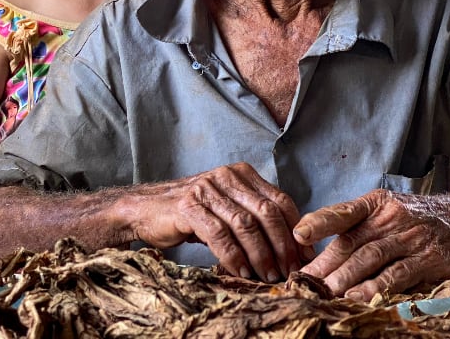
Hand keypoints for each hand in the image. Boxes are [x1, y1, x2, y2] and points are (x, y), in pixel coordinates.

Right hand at [128, 162, 310, 282]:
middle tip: (290, 271)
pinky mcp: (188, 206)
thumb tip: (289, 248)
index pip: (280, 200)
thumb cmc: (191, 214)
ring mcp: (206, 189)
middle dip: (282, 245)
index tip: (305, 256)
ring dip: (261, 255)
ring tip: (268, 276)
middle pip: (267, 211)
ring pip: (245, 224)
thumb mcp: (227, 209)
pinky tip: (241, 271)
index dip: (295, 230)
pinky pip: (219, 234)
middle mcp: (226, 176)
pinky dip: (234, 256)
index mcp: (241, 174)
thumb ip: (253, 217)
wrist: (145, 209)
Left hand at [294, 189, 449, 299]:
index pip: (343, 212)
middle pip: (351, 241)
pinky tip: (358, 296)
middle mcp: (391, 218)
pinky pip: (396, 274)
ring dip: (344, 277)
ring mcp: (409, 238)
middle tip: (302, 280)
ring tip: (323, 291)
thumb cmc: (423, 218)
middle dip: (324, 263)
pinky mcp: (427, 259)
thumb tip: (321, 247)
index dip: (320, 222)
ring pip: (369, 258)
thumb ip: (360, 225)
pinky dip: (375, 287)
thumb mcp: (391, 210)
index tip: (299, 234)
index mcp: (377, 204)